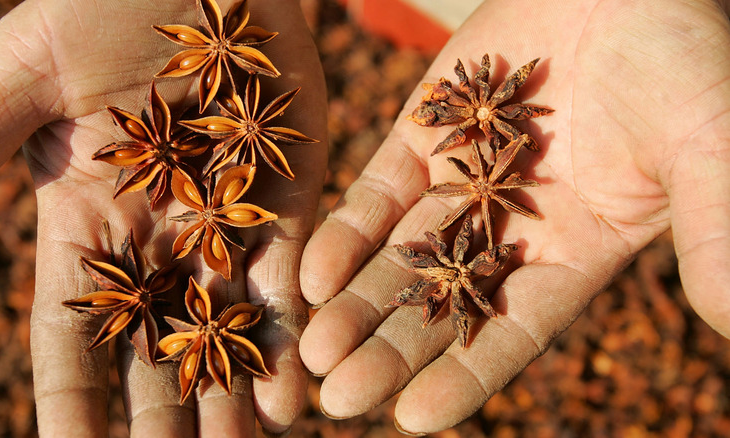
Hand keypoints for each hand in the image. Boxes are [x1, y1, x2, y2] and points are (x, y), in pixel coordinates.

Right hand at [0, 0, 325, 435]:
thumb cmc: (99, 6)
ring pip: (227, 332)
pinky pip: (290, 278)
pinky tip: (296, 394)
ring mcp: (226, 222)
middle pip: (156, 353)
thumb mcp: (20, 77)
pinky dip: (289, 334)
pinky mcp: (287, 197)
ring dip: (233, 401)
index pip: (72, 335)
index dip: (71, 403)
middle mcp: (158, 239)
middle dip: (162, 425)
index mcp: (86, 222)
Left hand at [299, 0, 729, 433]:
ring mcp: (459, 181)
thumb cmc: (682, 58)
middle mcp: (509, 228)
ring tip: (309, 351)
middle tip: (337, 398)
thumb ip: (715, 229)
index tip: (412, 420)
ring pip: (398, 256)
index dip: (464, 375)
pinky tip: (310, 276)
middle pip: (441, 304)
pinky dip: (344, 233)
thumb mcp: (706, 144)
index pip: (512, 329)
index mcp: (575, 249)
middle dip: (389, 352)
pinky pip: (377, 193)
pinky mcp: (423, 133)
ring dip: (353, 304)